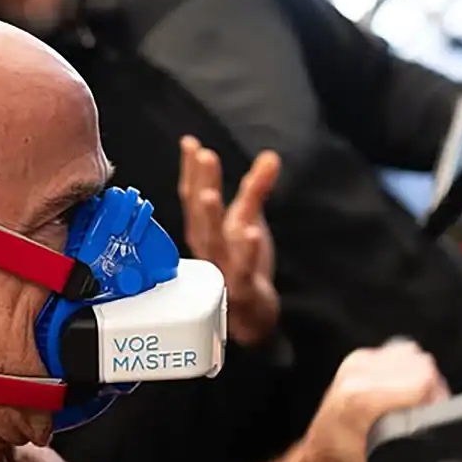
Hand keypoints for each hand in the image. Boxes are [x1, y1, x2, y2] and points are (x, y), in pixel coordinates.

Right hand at [179, 136, 280, 346]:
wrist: (249, 318)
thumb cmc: (241, 265)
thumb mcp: (249, 222)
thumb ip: (257, 190)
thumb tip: (270, 155)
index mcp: (204, 231)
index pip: (193, 196)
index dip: (191, 169)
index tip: (190, 142)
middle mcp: (207, 248)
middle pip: (200, 214)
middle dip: (200, 183)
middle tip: (203, 155)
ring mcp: (221, 268)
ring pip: (213, 242)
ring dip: (210, 218)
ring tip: (210, 194)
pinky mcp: (240, 289)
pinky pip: (241, 271)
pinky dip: (245, 253)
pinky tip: (250, 233)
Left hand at [288, 339, 450, 461]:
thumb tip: (452, 461)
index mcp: (361, 401)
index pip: (423, 379)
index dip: (439, 399)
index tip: (438, 416)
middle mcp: (355, 378)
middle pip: (421, 365)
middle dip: (431, 389)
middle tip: (425, 415)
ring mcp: (353, 366)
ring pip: (411, 356)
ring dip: (418, 378)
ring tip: (412, 405)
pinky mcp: (355, 361)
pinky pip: (397, 353)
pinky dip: (404, 370)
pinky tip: (400, 392)